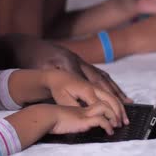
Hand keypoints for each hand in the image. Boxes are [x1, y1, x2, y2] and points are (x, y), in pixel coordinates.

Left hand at [9, 34, 132, 103]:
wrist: (28, 45)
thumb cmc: (32, 59)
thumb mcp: (40, 69)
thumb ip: (53, 80)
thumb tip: (67, 95)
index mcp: (68, 62)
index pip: (88, 83)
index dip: (100, 96)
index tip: (109, 110)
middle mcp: (78, 60)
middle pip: (100, 80)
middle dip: (114, 96)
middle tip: (124, 110)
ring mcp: (80, 60)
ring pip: (102, 76)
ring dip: (115, 90)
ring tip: (127, 102)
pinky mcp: (79, 61)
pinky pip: (98, 73)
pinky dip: (108, 83)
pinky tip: (115, 89)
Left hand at [42, 69, 128, 125]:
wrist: (55, 73)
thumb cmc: (58, 88)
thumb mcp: (63, 99)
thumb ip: (75, 107)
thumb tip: (86, 115)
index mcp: (86, 90)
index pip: (101, 104)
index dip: (109, 115)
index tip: (114, 124)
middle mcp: (93, 84)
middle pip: (110, 97)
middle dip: (119, 109)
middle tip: (125, 122)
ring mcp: (95, 80)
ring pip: (112, 90)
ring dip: (121, 101)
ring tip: (127, 112)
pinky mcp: (95, 77)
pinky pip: (110, 85)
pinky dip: (118, 92)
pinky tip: (124, 98)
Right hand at [50, 103, 117, 134]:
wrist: (45, 116)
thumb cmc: (52, 117)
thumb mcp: (66, 116)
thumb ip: (75, 117)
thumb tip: (81, 123)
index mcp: (81, 107)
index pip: (99, 102)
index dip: (108, 107)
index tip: (115, 115)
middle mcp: (85, 107)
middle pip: (105, 101)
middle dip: (116, 110)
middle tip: (121, 121)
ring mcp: (84, 112)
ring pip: (105, 108)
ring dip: (114, 116)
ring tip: (117, 125)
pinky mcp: (83, 120)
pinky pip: (100, 120)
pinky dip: (107, 125)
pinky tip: (109, 132)